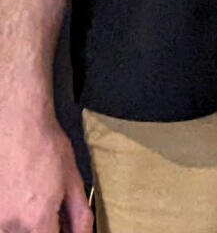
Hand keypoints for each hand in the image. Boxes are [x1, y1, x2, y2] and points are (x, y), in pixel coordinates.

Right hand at [0, 103, 91, 232]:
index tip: (64, 226)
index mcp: (36, 220)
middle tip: (54, 208)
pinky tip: (24, 195)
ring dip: (31, 222)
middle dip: (47, 226)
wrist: (18, 124)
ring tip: (36, 196)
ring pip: (18, 230)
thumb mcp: (73, 180)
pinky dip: (16, 216)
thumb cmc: (45, 145)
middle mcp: (11, 225)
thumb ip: (79, 215)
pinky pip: (6, 222)